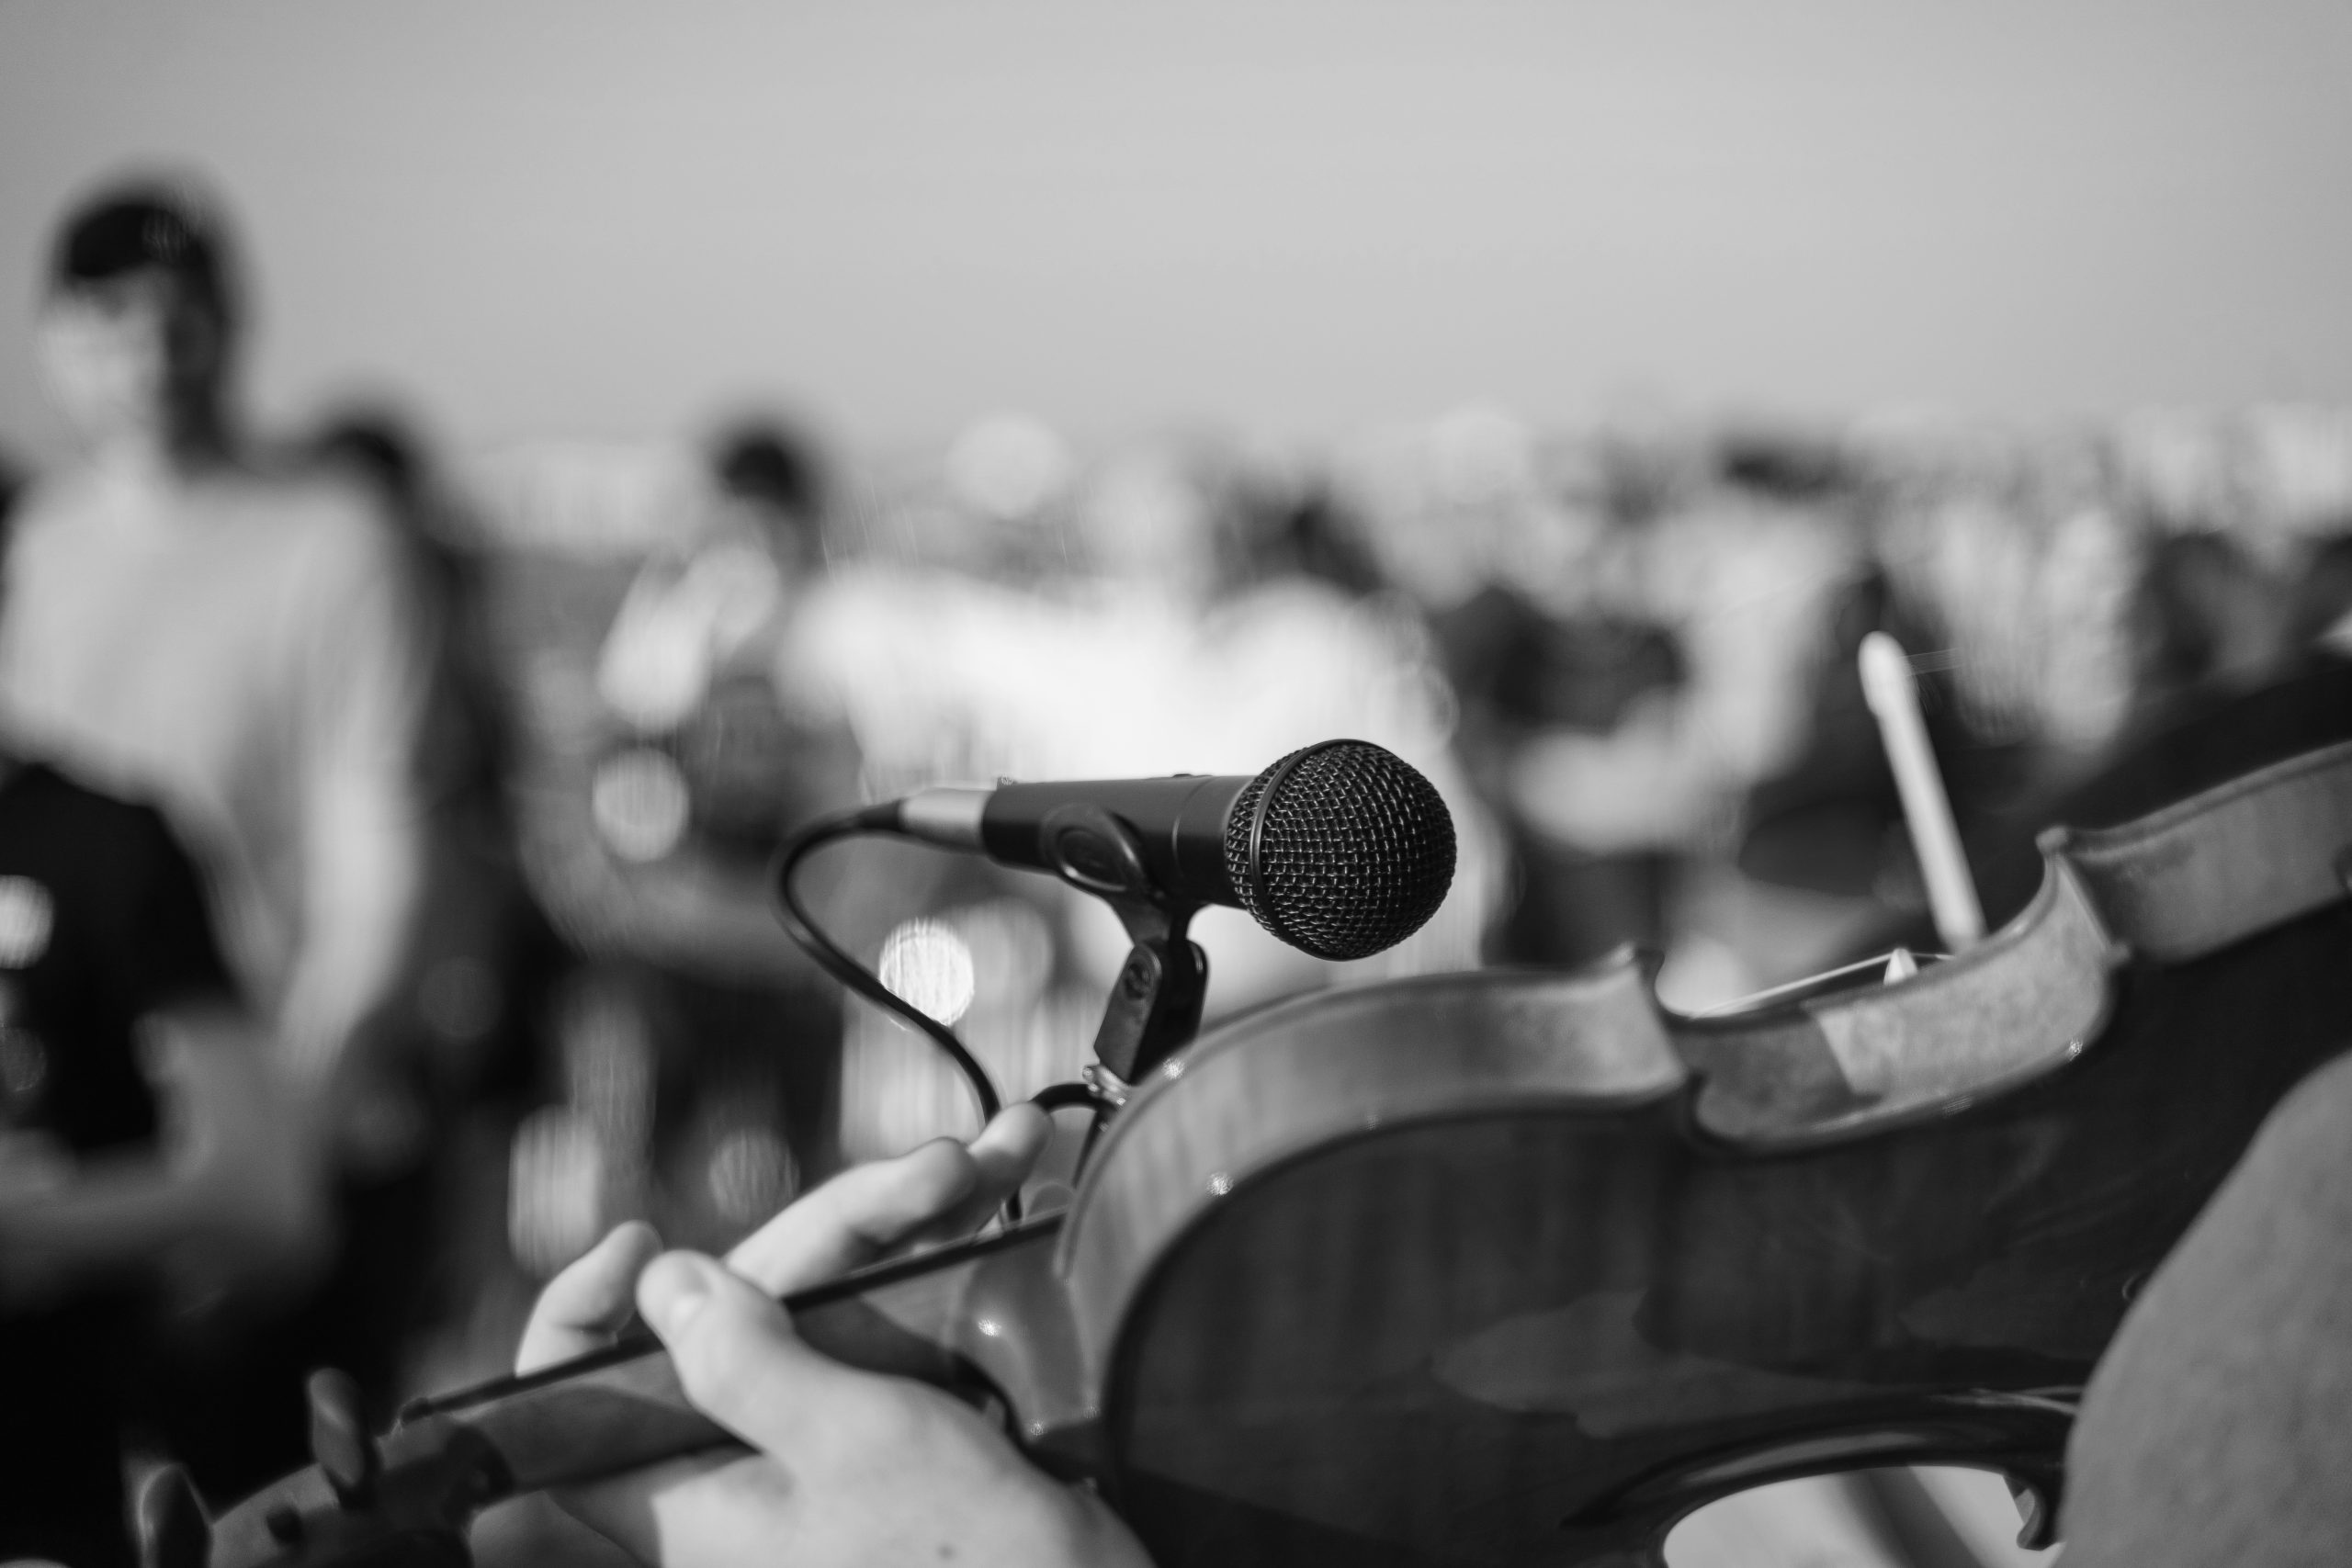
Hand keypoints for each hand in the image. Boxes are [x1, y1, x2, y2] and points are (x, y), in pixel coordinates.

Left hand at [517, 1105, 1151, 1567]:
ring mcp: (824, 1444)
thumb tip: (661, 1286)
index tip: (641, 1242)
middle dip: (848, 1219)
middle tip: (945, 1170)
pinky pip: (899, 1319)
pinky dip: (953, 1254)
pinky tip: (1008, 1190)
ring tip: (1005, 1153)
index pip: (576, 1407)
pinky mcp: (895, 1427)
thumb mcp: (851, 1443)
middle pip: (744, 1305)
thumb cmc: (973, 1559)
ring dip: (921, 1215)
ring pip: (835, 1297)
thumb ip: (746, 1362)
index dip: (582, 1318)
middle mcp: (746, 1465)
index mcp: (693, 1495)